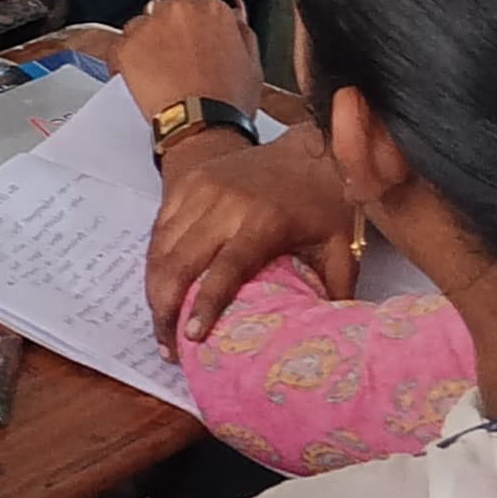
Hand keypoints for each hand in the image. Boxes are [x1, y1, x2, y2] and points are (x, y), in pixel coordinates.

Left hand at [115, 0, 264, 118]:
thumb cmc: (228, 102)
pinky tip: (140, 79)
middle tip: (174, 58)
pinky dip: (124, 61)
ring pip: (139, 24)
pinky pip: (118, 46)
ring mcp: (150, 27)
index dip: (188, 20)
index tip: (187, 35)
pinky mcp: (127, 47)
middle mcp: (179, 11)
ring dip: (145, 42)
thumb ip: (242, 30)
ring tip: (159, 72)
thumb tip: (236, 10)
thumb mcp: (252, 63)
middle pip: (163, 7)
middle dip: (167, 29)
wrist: (203, 125)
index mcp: (212, 10)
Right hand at [145, 121, 359, 344]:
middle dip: (166, 309)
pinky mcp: (187, 184)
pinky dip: (154, 264)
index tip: (192, 337)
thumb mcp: (341, 248)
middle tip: (169, 348)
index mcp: (265, 220)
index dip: (206, 304)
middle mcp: (226, 203)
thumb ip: (333, 294)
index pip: (226, 268)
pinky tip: (159, 291)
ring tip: (160, 326)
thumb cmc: (323, 202)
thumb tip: (323, 342)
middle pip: (181, 261)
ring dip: (155, 291)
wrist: (307, 149)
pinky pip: (159, 230)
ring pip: (162, 248)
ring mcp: (201, 190)